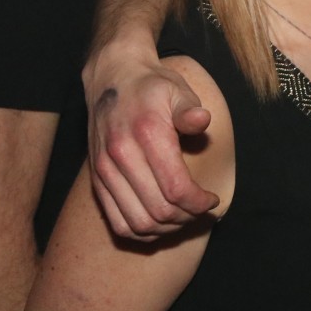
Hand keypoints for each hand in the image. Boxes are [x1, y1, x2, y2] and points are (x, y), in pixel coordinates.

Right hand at [84, 44, 217, 238]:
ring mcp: (105, 171)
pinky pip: (118, 223)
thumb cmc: (151, 86)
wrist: (111, 78)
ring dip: (166, 229)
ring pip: (138, 223)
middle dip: (187, 217)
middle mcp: (121, 157)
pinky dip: (142, 232)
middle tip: (202, 209)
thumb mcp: (177, 88)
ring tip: (184, 216)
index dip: (199, 203)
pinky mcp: (97, 180)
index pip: (175, 188)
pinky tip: (161, 222)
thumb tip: (202, 121)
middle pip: (158, 211)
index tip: (212, 200)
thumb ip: (190, 109)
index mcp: (146, 135)